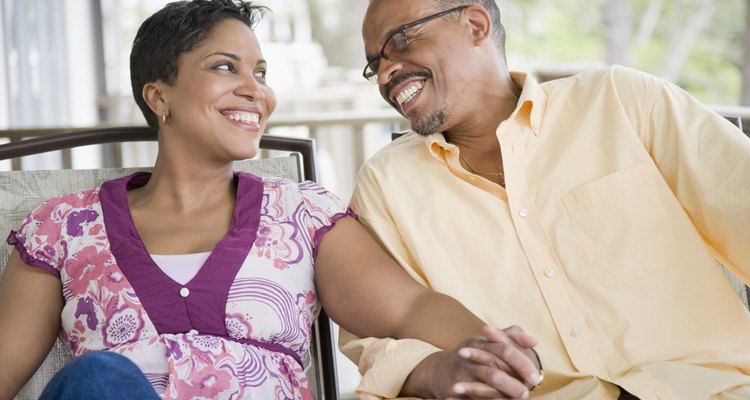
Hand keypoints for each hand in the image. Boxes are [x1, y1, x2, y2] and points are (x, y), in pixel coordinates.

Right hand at [402, 325, 541, 399]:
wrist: (436, 371)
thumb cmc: (469, 356)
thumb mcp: (486, 342)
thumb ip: (511, 337)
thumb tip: (534, 340)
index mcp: (479, 343)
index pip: (503, 349)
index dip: (520, 362)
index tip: (534, 375)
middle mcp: (469, 356)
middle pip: (494, 366)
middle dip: (513, 380)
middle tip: (528, 390)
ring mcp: (461, 373)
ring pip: (485, 383)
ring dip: (504, 392)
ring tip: (519, 398)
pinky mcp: (454, 388)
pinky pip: (473, 396)